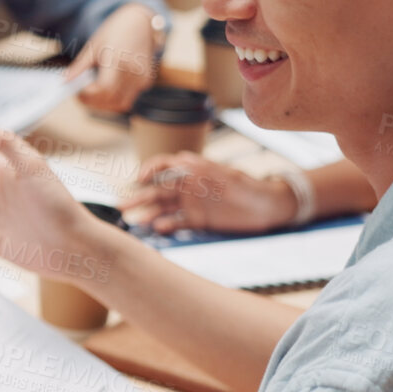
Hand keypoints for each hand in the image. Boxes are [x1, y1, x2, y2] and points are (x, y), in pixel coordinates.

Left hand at [65, 4, 158, 112]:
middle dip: (92, 101)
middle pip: (110, 100)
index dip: (88, 94)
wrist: (140, 22)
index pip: (103, 89)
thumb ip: (79, 67)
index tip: (77, 91)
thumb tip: (64, 81)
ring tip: (93, 92)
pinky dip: (115, 99)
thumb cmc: (114, 31)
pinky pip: (128, 99)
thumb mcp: (93, 46)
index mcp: (118, 60)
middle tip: (80, 94)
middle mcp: (133, 72)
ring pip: (120, 104)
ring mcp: (141, 78)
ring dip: (104, 104)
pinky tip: (106, 88)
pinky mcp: (145, 82)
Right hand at [120, 152, 295, 233]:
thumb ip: (206, 171)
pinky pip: (176, 222)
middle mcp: (188, 186)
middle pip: (158, 189)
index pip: (164, 165)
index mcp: (193, 170)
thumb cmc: (252, 188)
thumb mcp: (231, 176)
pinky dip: (166, 225)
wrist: (270, 208)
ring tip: (135, 222)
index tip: (139, 179)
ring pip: (163, 207)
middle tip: (122, 206)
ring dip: (148, 213)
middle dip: (139, 196)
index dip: (149, 169)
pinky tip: (157, 230)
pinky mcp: (197, 219)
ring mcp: (191, 203)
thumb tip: (182, 161)